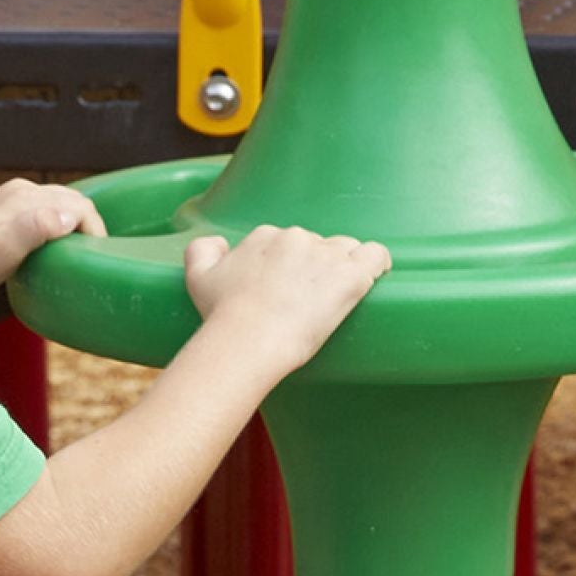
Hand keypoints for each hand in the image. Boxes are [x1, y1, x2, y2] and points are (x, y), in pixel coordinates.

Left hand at [0, 178, 106, 312]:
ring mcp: (15, 199)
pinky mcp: (11, 212)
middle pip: (72, 201)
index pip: (77, 204)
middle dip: (89, 227)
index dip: (94, 230)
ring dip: (76, 227)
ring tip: (78, 255)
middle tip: (93, 259)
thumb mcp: (4, 249)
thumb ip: (36, 227)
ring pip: (61, 206)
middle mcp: (22, 191)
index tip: (97, 258)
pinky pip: (47, 213)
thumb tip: (69, 216)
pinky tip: (57, 249)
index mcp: (24, 196)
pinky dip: (61, 228)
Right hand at [183, 223, 391, 379]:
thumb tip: (218, 244)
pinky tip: (377, 278)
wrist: (248, 339)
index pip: (288, 243)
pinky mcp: (349, 277)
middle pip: (319, 246)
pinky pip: (376, 256)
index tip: (290, 291)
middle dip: (318, 269)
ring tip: (339, 296)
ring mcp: (326, 256)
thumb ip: (202, 251)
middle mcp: (297, 238)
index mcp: (266, 236)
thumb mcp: (197, 277)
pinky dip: (378, 264)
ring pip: (347, 250)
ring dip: (345, 268)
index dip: (292, 267)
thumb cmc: (222, 316)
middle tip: (311, 303)